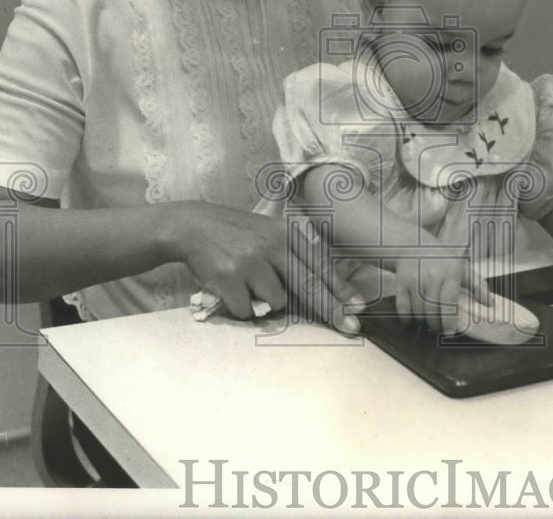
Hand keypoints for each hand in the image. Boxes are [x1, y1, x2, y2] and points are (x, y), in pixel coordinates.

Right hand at [165, 201, 365, 333]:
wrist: (193, 225)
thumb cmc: (238, 234)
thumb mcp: (270, 233)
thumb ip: (293, 255)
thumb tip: (323, 288)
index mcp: (285, 234)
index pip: (320, 265)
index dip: (341, 288)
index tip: (359, 306)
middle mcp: (272, 245)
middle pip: (309, 286)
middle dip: (332, 310)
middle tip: (350, 328)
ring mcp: (250, 262)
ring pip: (276, 302)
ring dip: (267, 302)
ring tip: (250, 284)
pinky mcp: (229, 278)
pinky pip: (247, 309)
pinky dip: (242, 307)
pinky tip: (232, 289)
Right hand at [395, 254, 491, 333]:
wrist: (414, 245)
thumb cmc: (443, 260)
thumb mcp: (463, 268)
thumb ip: (478, 286)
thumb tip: (491, 305)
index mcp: (450, 272)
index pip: (449, 301)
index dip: (449, 320)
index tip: (450, 333)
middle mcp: (432, 275)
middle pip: (432, 310)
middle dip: (436, 325)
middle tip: (440, 330)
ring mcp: (414, 279)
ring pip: (418, 311)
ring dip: (424, 323)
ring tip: (430, 324)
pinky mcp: (401, 283)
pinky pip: (402, 308)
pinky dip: (407, 318)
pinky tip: (414, 320)